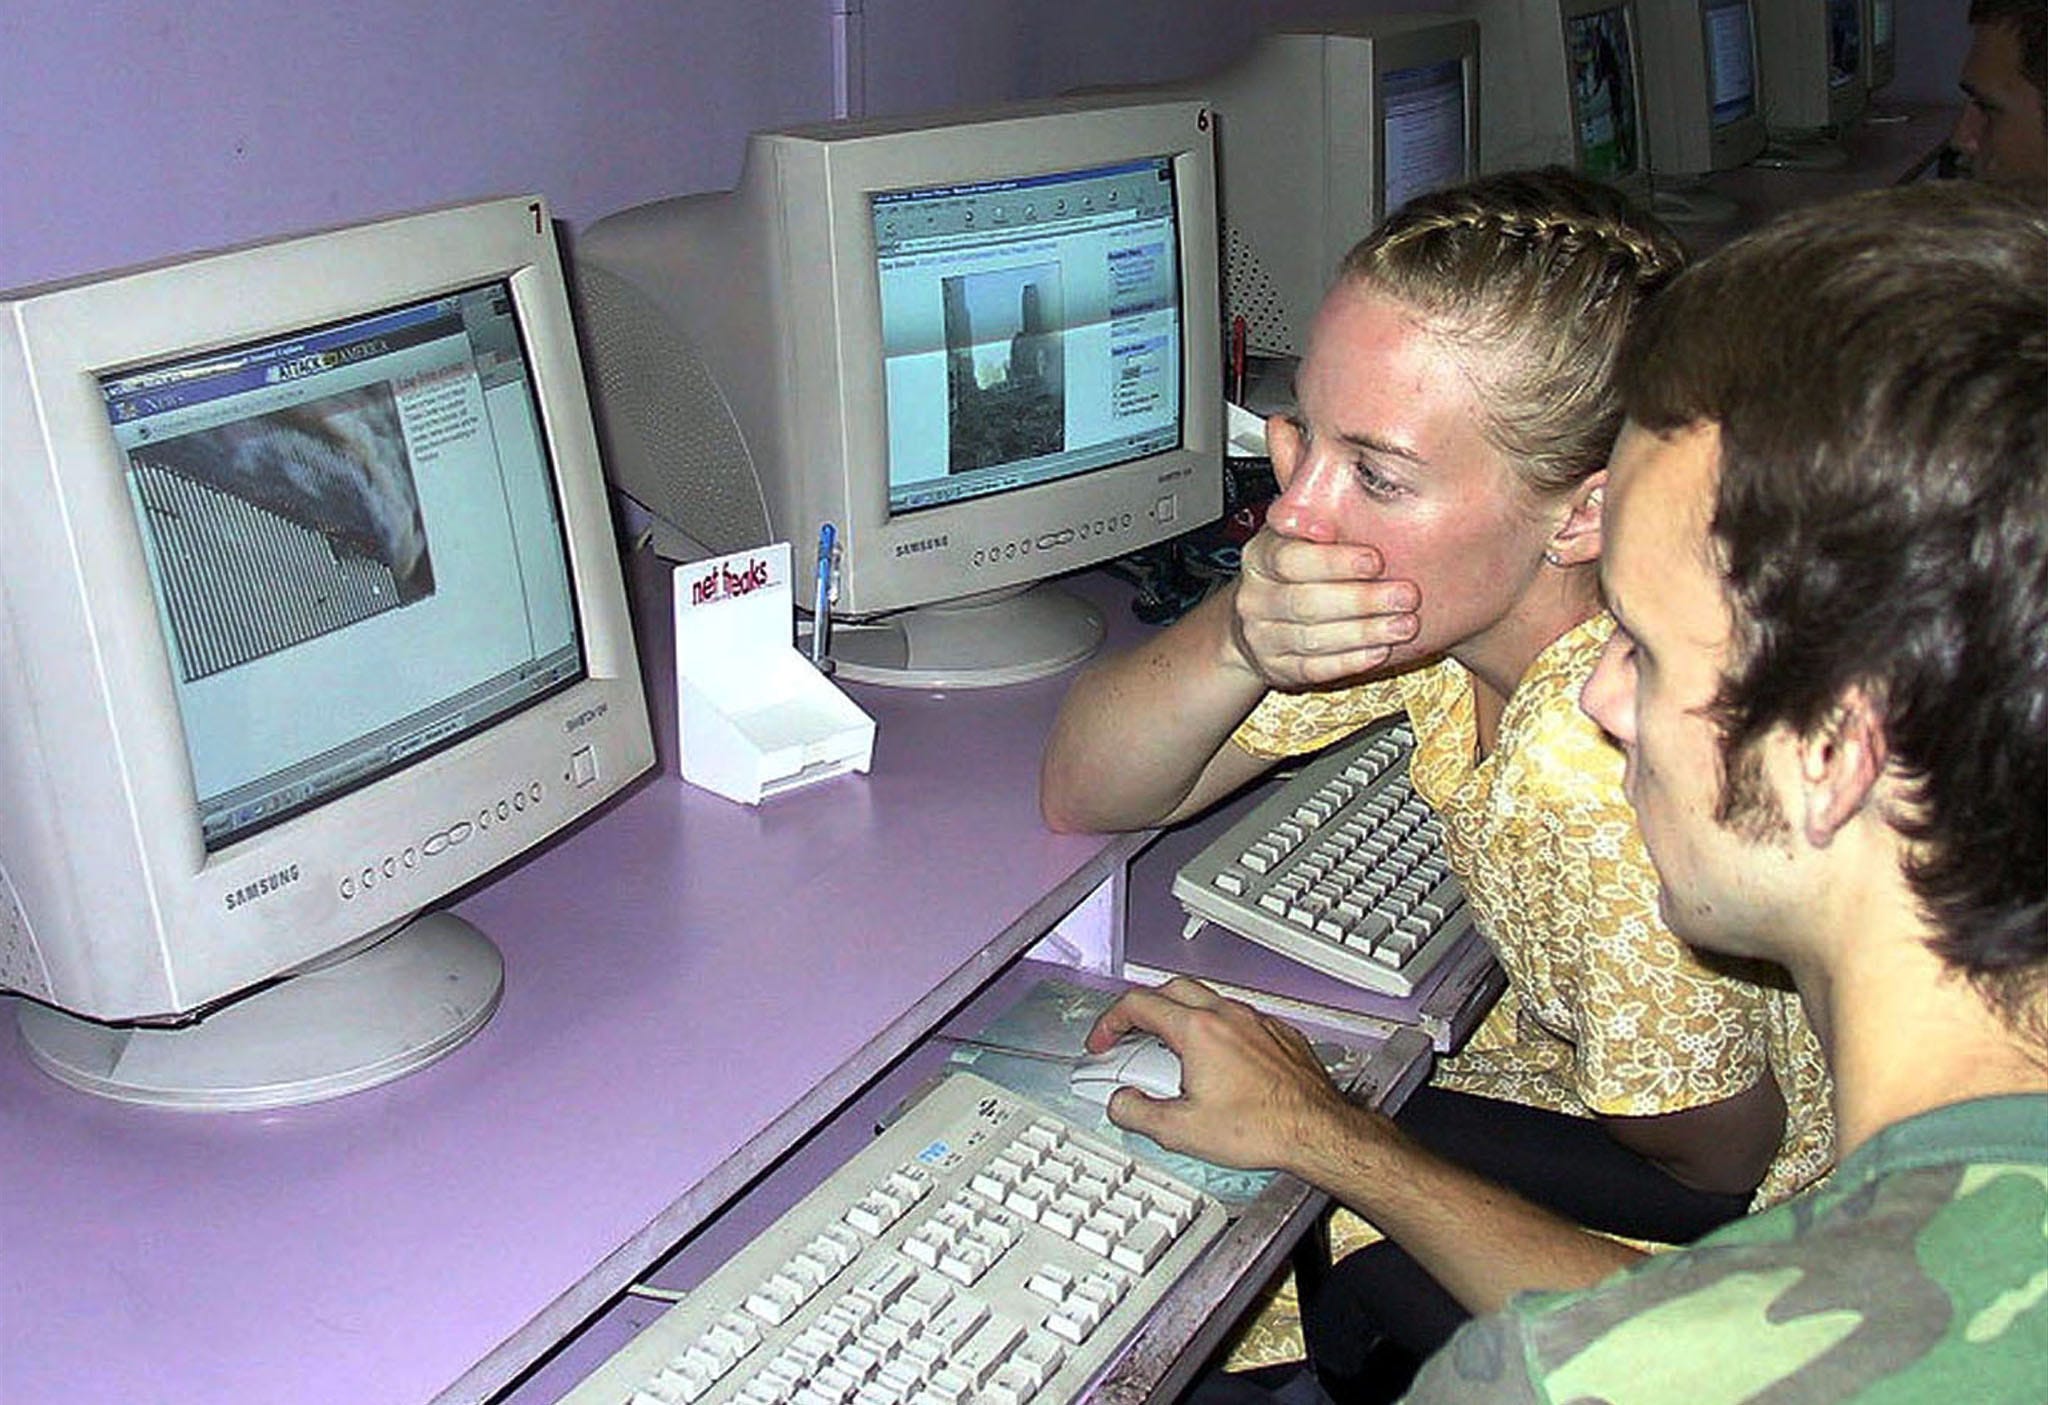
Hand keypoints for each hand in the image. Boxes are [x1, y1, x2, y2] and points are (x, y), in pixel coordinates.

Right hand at [1084, 979, 1357, 1172]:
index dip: (1111, 1022)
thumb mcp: (1182, 1132)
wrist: (1318, 1132)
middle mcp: (1228, 1016)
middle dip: (1143, 1008)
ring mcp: (1257, 1022)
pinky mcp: (1280, 1035)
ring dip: (1182, 1016)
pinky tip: (1220, 1060)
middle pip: (1171, 989)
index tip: (1104, 1042)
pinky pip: (1240, 1017)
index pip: (1138, 1005)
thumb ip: (1138, 1113)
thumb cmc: (1263, 1129)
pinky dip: (1218, 1029)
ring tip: (1173, 1050)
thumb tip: (1121, 1103)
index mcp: (1198, 1032)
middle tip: (1132, 1035)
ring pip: (1208, 999)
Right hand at [1228, 528, 1419, 689]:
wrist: (1259, 621)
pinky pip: (1314, 668)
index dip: (1335, 561)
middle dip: (1362, 600)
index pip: (1291, 559)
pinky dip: (1349, 661)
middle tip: (1405, 595)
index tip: (1375, 560)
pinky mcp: (1277, 667)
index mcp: (1260, 556)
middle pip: (1306, 602)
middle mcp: (1255, 597)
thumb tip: (1350, 484)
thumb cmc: (1294, 570)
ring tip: (1403, 624)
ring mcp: (1262, 636)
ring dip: (1364, 633)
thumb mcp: (1298, 536)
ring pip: (1314, 638)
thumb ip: (1319, 517)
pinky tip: (1379, 651)